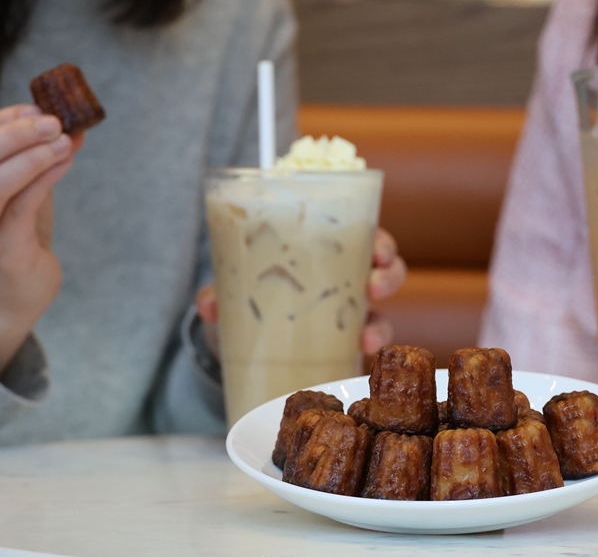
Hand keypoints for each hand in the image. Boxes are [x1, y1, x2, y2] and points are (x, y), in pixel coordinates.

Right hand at [0, 105, 81, 374]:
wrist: (14, 293)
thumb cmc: (14, 234)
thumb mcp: (18, 189)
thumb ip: (33, 158)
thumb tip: (70, 125)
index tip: (35, 108)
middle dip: (13, 135)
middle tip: (53, 122)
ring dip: (31, 156)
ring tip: (64, 141)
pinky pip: (20, 207)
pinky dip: (45, 178)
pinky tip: (66, 162)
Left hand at [194, 227, 406, 357]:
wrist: (243, 342)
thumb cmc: (252, 296)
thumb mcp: (235, 289)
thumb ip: (221, 292)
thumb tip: (208, 304)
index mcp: (328, 253)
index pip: (366, 237)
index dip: (381, 242)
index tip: (379, 251)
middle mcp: (347, 282)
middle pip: (387, 271)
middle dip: (388, 277)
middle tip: (373, 287)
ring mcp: (349, 318)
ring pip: (383, 313)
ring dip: (381, 324)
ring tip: (368, 338)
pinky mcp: (344, 350)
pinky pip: (366, 350)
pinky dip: (365, 354)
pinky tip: (360, 359)